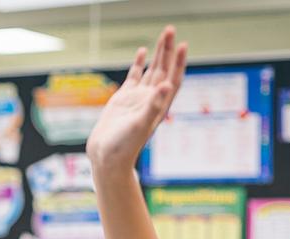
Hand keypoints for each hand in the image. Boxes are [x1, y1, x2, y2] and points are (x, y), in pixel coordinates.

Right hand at [86, 25, 186, 169]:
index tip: (183, 45)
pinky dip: (138, 63)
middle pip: (164, 70)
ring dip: (158, 54)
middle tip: (170, 30)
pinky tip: (142, 52)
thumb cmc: (124, 146)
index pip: (173, 79)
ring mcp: (137, 98)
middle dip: (168, 51)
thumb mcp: (141, 124)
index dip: (179, 62)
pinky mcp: (123, 99)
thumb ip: (154, 104)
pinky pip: (134, 76)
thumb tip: (167, 85)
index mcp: (159, 106)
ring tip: (163, 36)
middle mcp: (151, 100)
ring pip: (151, 71)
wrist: (106, 157)